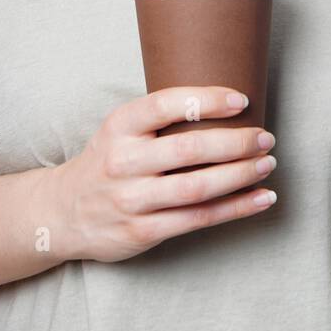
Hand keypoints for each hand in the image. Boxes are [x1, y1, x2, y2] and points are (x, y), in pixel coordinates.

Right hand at [54, 86, 276, 262]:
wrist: (63, 212)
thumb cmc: (107, 162)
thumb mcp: (120, 130)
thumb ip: (159, 119)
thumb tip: (226, 104)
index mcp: (120, 127)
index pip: (166, 105)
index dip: (207, 100)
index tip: (241, 100)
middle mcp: (124, 161)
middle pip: (189, 149)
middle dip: (236, 142)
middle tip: (265, 137)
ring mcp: (132, 199)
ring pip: (197, 187)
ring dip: (241, 175)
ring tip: (267, 164)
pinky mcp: (143, 231)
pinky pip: (198, 218)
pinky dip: (236, 208)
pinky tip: (261, 198)